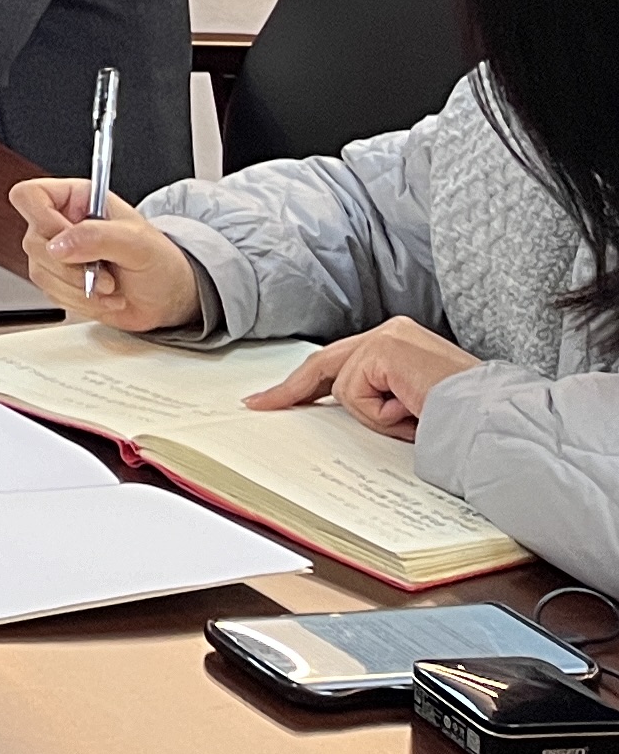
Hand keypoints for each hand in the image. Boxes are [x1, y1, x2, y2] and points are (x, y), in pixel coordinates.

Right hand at [7, 177, 201, 328]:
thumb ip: (98, 237)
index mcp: (76, 200)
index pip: (30, 196)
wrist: (169, 297)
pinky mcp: (60, 282)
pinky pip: (51, 294)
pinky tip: (104, 297)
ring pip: (39, 271)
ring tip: (110, 287)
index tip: (68, 241)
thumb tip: (59, 245)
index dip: (41, 218)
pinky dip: (80, 302)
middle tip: (103, 273)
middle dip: (71, 266)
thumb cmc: (161, 261)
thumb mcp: (137, 242)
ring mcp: (59, 255)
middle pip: (33, 241)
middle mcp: (61, 225)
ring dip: (78, 288)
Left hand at [250, 318, 481, 437]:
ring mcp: (387, 338)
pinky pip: (357, 395)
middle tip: (259, 404)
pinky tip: (413, 411)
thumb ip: (380, 397)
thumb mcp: (411, 406)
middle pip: (325, 364)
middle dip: (292, 390)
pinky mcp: (383, 350)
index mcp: (399, 343)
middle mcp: (391, 333)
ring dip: (377, 418)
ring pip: (346, 389)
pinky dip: (382, 415)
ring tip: (414, 419)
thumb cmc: (464, 419)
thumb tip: (341, 406)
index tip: (276, 397)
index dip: (308, 382)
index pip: (341, 362)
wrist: (493, 420)